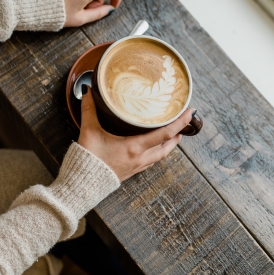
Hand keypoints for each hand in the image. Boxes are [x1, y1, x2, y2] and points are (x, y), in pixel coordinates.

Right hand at [77, 87, 193, 180]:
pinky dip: (156, 154)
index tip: (190, 112)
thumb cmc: (88, 158)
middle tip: (184, 123)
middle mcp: (139, 157)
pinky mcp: (130, 172)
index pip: (164, 134)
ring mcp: (136, 166)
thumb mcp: (89, 131)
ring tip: (173, 137)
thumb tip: (88, 91)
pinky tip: (152, 150)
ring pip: (159, 156)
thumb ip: (89, 109)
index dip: (179, 122)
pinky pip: (149, 162)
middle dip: (177, 135)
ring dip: (168, 146)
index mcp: (134, 147)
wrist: (82, 183)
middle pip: (167, 146)